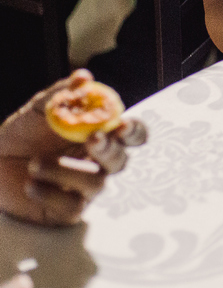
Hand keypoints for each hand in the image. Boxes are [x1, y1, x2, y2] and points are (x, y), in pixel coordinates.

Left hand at [0, 70, 147, 226]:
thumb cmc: (22, 133)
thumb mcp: (40, 109)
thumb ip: (63, 93)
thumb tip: (84, 77)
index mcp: (100, 134)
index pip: (132, 135)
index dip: (134, 131)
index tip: (122, 125)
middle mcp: (98, 162)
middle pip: (121, 161)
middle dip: (108, 150)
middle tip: (91, 140)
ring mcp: (84, 188)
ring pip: (96, 184)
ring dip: (67, 171)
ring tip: (35, 163)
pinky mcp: (67, 210)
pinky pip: (73, 206)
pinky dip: (51, 194)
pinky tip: (31, 185)